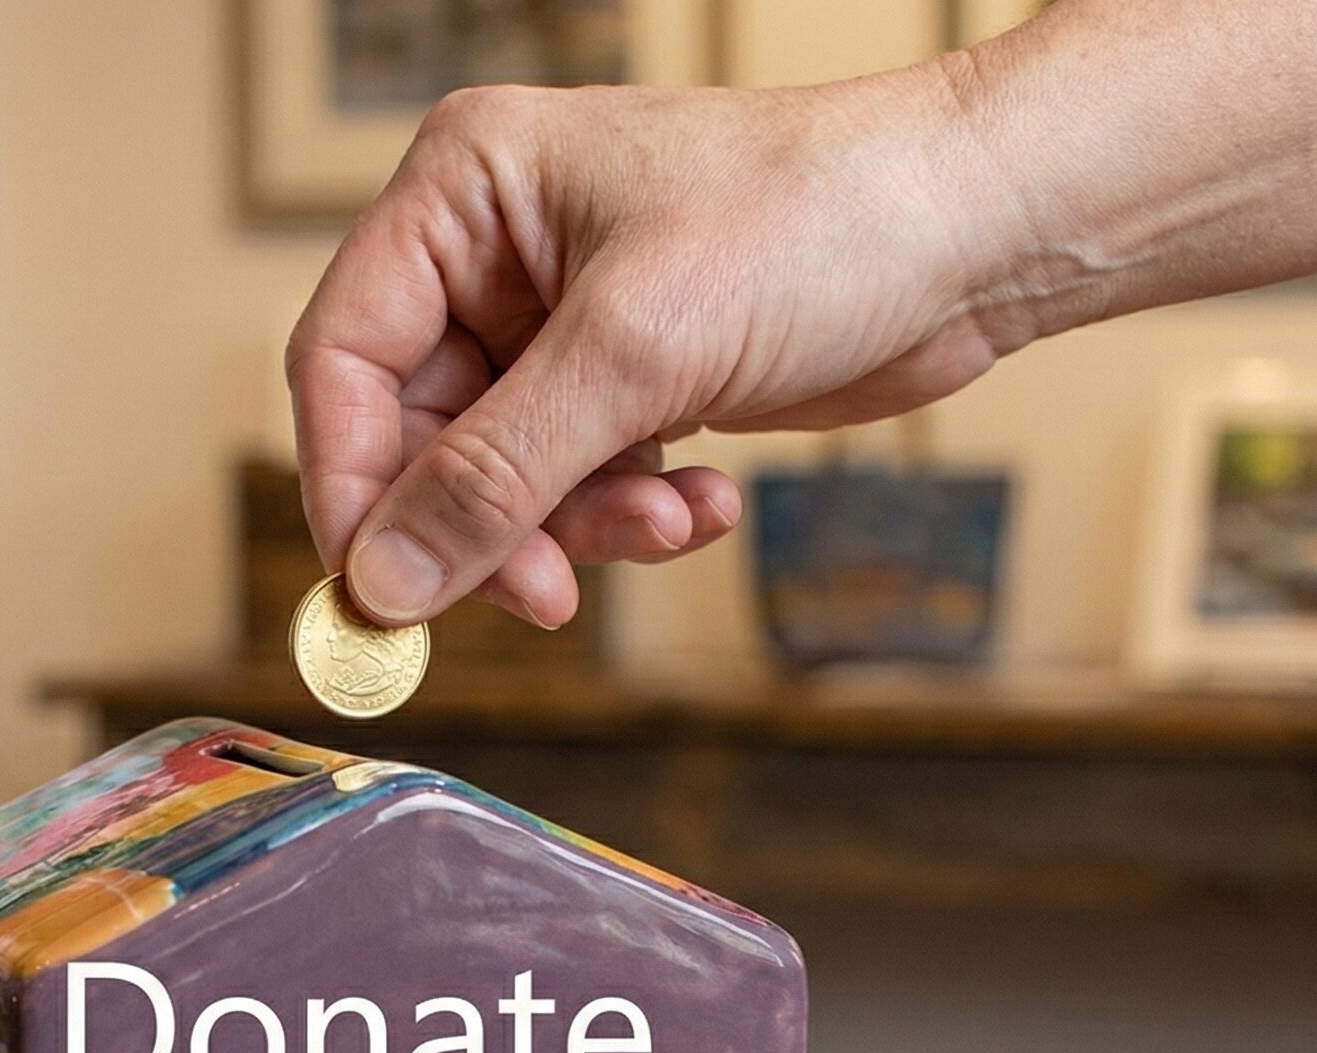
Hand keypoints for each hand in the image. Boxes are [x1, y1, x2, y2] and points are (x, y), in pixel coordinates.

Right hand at [288, 69, 1016, 628]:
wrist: (975, 233)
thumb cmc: (820, 220)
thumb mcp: (633, 352)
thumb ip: (493, 477)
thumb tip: (383, 581)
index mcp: (463, 192)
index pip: (342, 362)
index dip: (352, 485)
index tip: (381, 590)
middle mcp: (492, 257)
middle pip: (418, 440)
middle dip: (492, 526)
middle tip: (544, 596)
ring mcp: (554, 326)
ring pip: (499, 483)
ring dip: (576, 530)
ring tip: (663, 524)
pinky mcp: (618, 385)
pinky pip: (573, 489)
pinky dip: (629, 516)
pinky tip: (702, 502)